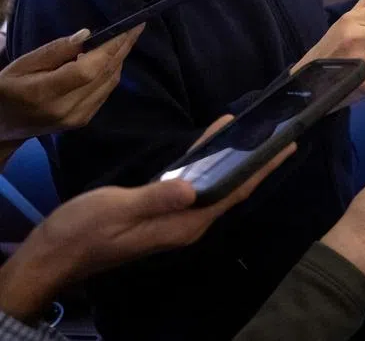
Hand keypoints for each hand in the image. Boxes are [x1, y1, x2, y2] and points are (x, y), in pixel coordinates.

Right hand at [0, 24, 144, 142]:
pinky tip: (111, 58)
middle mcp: (67, 109)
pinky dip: (111, 72)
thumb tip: (88, 35)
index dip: (112, 47)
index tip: (130, 26)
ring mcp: (78, 118)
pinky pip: (105, 92)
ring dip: (119, 59)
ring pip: (110, 83)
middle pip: (105, 75)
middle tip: (136, 27)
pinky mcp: (83, 121)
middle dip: (123, 48)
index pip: (90, 69)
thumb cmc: (6, 88)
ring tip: (125, 38)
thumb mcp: (23, 63)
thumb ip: (56, 50)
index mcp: (46, 93)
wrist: (1, 125)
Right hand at [0, 116, 294, 321]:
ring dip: (233, 159)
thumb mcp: (119, 210)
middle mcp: (187, 222)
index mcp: (185, 224)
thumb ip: (156, 198)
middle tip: (282, 135)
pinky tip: (212, 141)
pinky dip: (205, 160)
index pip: (235, 193)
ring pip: (214, 183)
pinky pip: (192, 181)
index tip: (286, 147)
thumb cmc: (84, 231)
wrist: (54, 253)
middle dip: (257, 163)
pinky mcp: (159, 209)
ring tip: (256, 133)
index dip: (262, 169)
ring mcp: (174, 216)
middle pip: (232, 187)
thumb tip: (193, 188)